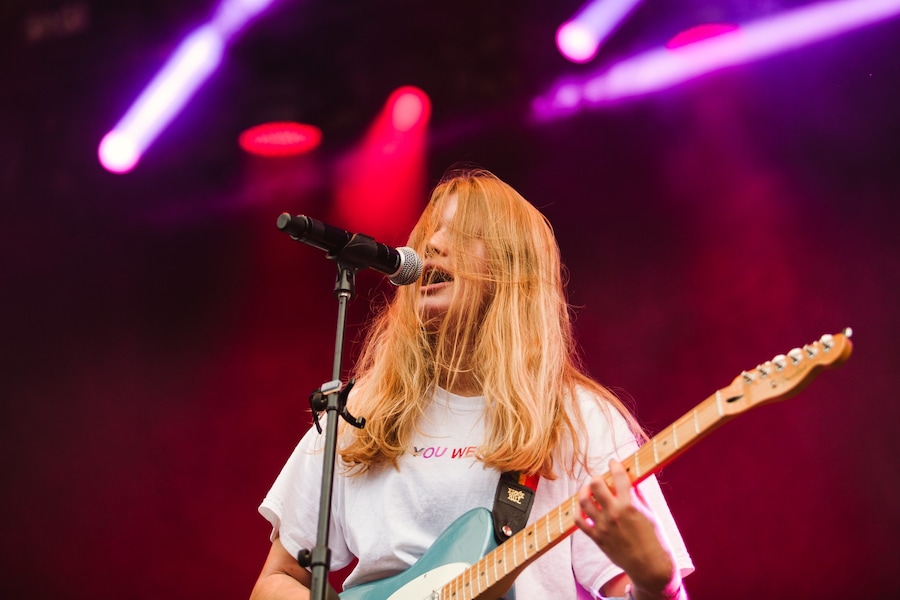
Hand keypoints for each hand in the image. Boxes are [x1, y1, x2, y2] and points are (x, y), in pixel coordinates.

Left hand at [575, 460, 680, 598]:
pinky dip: (578, 512)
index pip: (618, 476)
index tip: (613, 463)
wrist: (649, 566)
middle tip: (600, 480)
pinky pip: (579, 521)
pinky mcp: (596, 538)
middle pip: (595, 484)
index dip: (615, 466)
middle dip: (597, 478)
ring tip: (589, 491)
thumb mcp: (649, 513)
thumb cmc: (654, 539)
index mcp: (629, 505)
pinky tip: (584, 509)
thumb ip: (637, 496)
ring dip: (584, 492)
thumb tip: (629, 480)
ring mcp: (603, 526)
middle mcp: (614, 513)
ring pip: (583, 500)